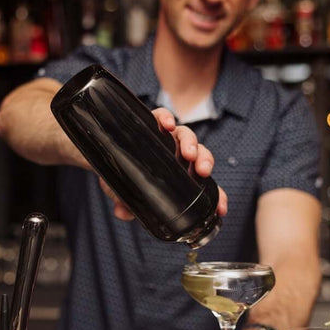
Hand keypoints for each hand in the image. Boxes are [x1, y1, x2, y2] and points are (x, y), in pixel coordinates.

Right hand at [98, 107, 228, 220]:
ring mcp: (165, 137)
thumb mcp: (127, 195)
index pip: (203, 184)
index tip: (221, 209)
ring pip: (185, 135)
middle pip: (199, 153)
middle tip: (202, 171)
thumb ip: (127, 205)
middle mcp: (177, 153)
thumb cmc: (125, 176)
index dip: (217, 195)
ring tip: (188, 153)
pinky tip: (167, 124)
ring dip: (190, 143)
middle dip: (204, 160)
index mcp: (181, 172)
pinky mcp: (151, 122)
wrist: (108, 154)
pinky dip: (165, 118)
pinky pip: (161, 116)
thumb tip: (122, 213)